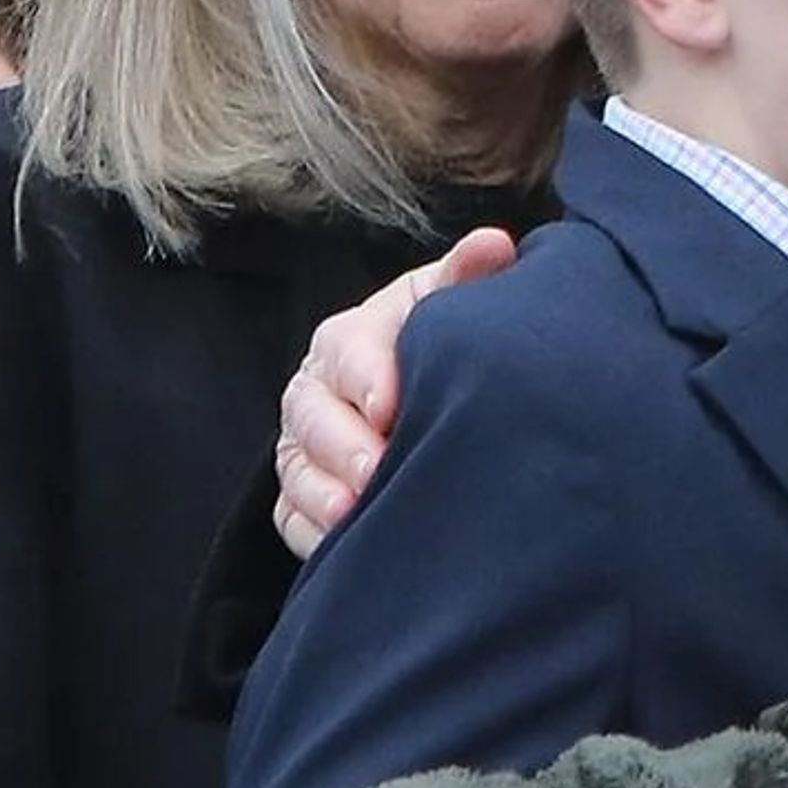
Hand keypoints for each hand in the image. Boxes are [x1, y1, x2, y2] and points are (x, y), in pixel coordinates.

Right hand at [268, 229, 515, 556]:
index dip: (366, 375)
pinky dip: (313, 531)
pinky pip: (292, 516)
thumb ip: (467, 275)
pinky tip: (344, 542)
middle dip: (342, 443)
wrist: (428, 389)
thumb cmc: (442, 341)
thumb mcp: (452, 302)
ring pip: (297, 468)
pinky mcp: (304, 493)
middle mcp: (318, 389)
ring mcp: (306, 444)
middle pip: (312, 415)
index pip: (348, 350)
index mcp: (352, 336)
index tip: (391, 403)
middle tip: (377, 468)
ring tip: (357, 513)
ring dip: (323, 493)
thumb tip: (494, 244)